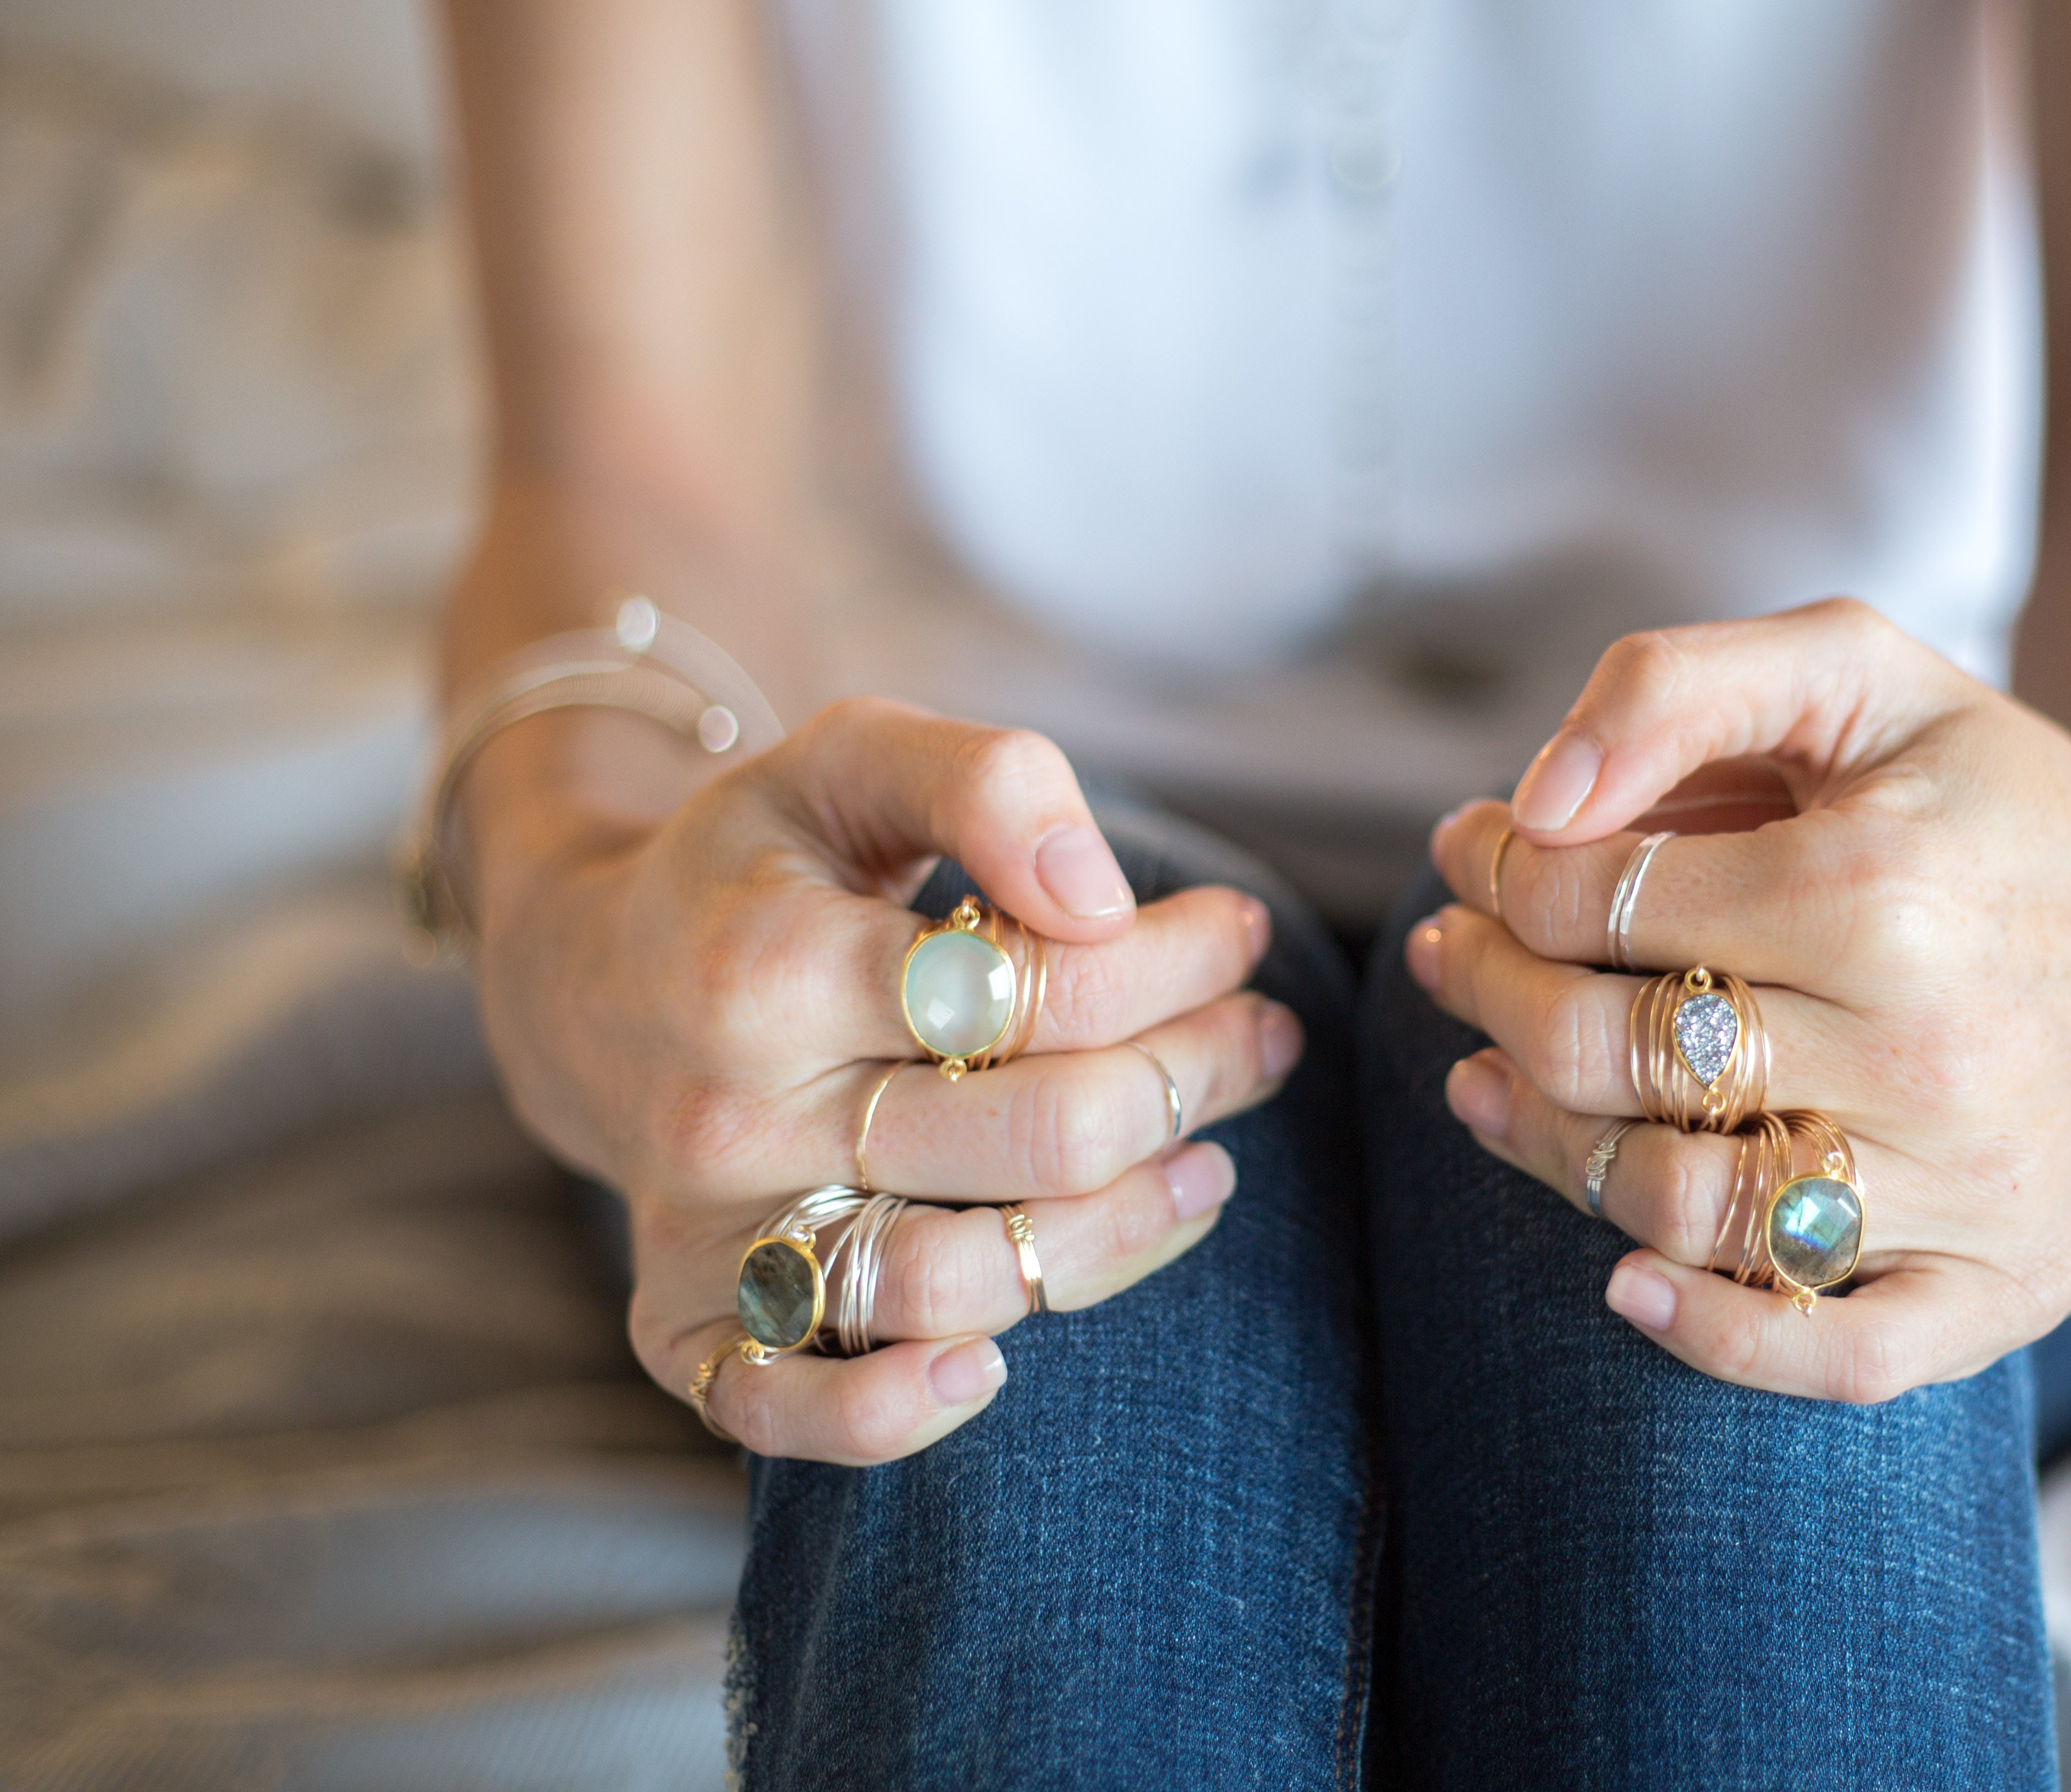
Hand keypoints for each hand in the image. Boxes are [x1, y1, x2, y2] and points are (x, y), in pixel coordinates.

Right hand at [467, 698, 1300, 1461]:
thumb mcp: (853, 757)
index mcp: (771, 964)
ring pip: (957, 1281)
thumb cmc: (763, 868)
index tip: (1238, 934)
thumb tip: (1100, 896)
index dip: (1176, 961)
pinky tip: (1003, 1361)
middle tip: (1259, 1038)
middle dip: (1188, 1079)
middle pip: (1035, 1134)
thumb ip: (986, 783)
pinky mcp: (684, 1324)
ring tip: (1208, 1163)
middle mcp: (732, 1115)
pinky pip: (787, 1410)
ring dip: (1126, 1229)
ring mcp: (707, 1233)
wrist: (591, 983)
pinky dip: (899, 1412)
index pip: (1035, 987)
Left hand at [1404, 601, 2070, 1402]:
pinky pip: (1824, 1352)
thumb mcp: (1858, 670)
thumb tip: (1530, 804)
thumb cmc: (1995, 800)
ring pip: (1674, 1203)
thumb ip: (1676, 687)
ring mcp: (1965, 1186)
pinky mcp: (2000, 1288)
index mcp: (1876, 887)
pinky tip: (1619, 1280)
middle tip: (1454, 957)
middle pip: (1607, 1055)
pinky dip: (1704, 1333)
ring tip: (1487, 1082)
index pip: (1592, 905)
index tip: (1474, 854)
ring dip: (1540, 1145)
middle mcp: (1923, 1049)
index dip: (1495, 874)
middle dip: (1489, 994)